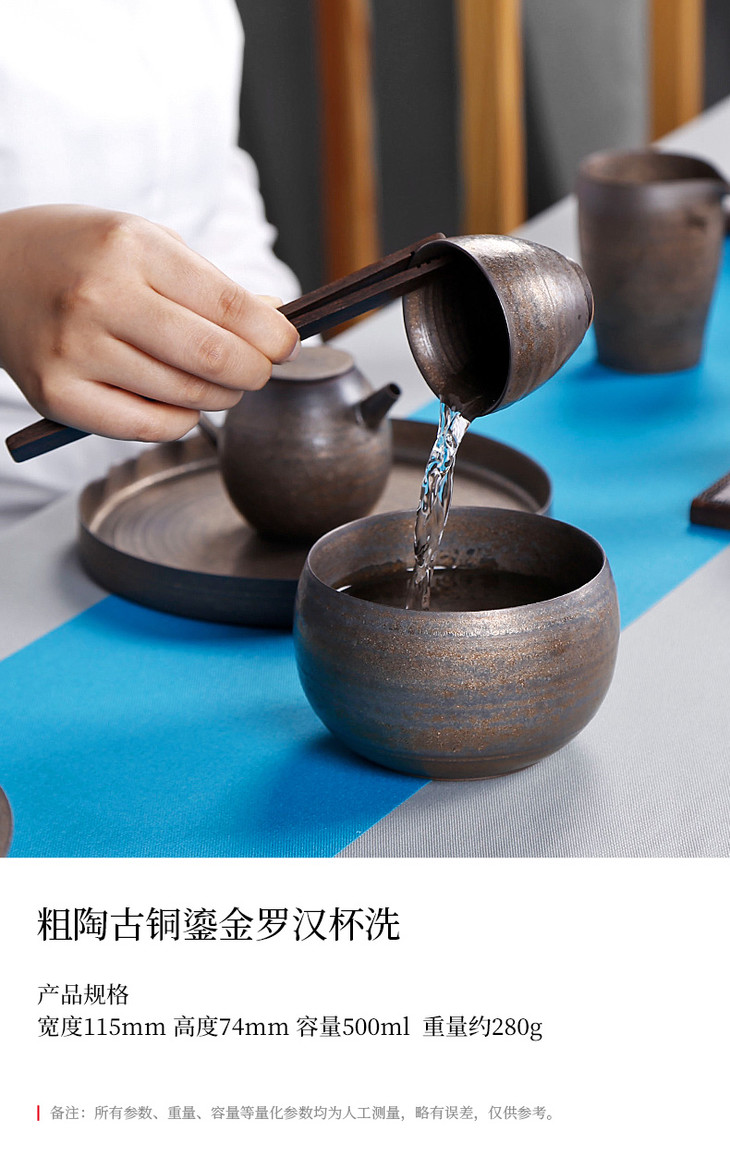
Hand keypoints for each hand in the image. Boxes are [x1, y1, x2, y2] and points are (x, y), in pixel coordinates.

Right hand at [0, 205, 298, 440]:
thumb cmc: (77, 253)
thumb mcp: (143, 241)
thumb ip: (209, 283)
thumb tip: (274, 324)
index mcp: (130, 248)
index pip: (229, 306)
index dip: (273, 336)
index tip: (288, 346)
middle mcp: (100, 297)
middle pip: (213, 358)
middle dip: (254, 373)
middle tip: (258, 371)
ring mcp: (74, 350)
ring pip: (185, 397)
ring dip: (219, 397)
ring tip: (219, 383)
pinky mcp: (56, 395)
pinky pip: (146, 426)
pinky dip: (179, 420)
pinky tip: (180, 402)